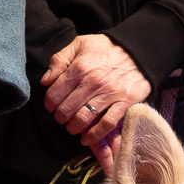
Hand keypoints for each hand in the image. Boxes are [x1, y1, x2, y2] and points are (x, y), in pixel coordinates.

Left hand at [42, 34, 150, 174]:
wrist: (138, 50)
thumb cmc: (106, 48)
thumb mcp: (79, 44)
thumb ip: (59, 60)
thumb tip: (45, 81)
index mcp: (80, 67)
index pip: (55, 93)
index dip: (49, 104)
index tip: (52, 106)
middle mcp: (93, 81)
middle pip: (67, 109)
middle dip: (60, 117)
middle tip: (62, 118)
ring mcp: (110, 93)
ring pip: (84, 118)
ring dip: (74, 127)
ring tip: (73, 127)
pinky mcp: (124, 102)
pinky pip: (107, 123)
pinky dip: (95, 134)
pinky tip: (87, 138)